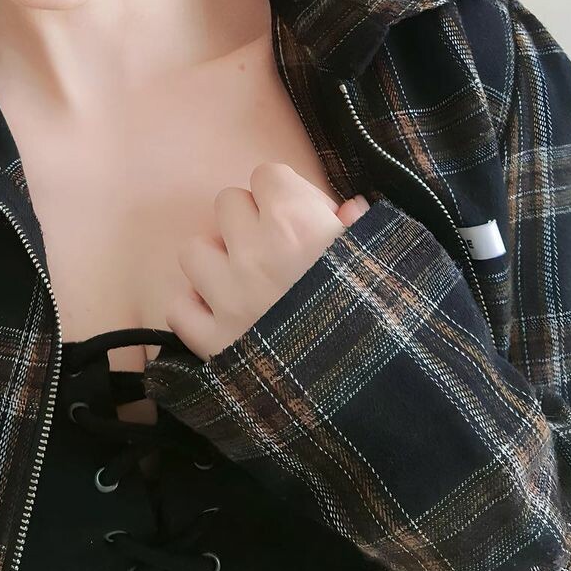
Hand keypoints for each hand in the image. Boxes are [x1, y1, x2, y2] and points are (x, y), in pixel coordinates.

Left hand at [166, 164, 371, 360]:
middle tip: (278, 251)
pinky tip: (226, 318)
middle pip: (227, 203)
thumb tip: (346, 210)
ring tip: (248, 284)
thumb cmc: (389, 319)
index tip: (307, 220)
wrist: (377, 395)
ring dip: (218, 262)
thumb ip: (363, 228)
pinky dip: (198, 312)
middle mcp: (254, 252)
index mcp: (298, 223)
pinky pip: (180, 307)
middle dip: (251, 221)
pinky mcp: (212, 343)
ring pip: (194, 250)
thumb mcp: (390, 263)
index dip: (287, 195)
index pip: (267, 175)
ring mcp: (228, 298)